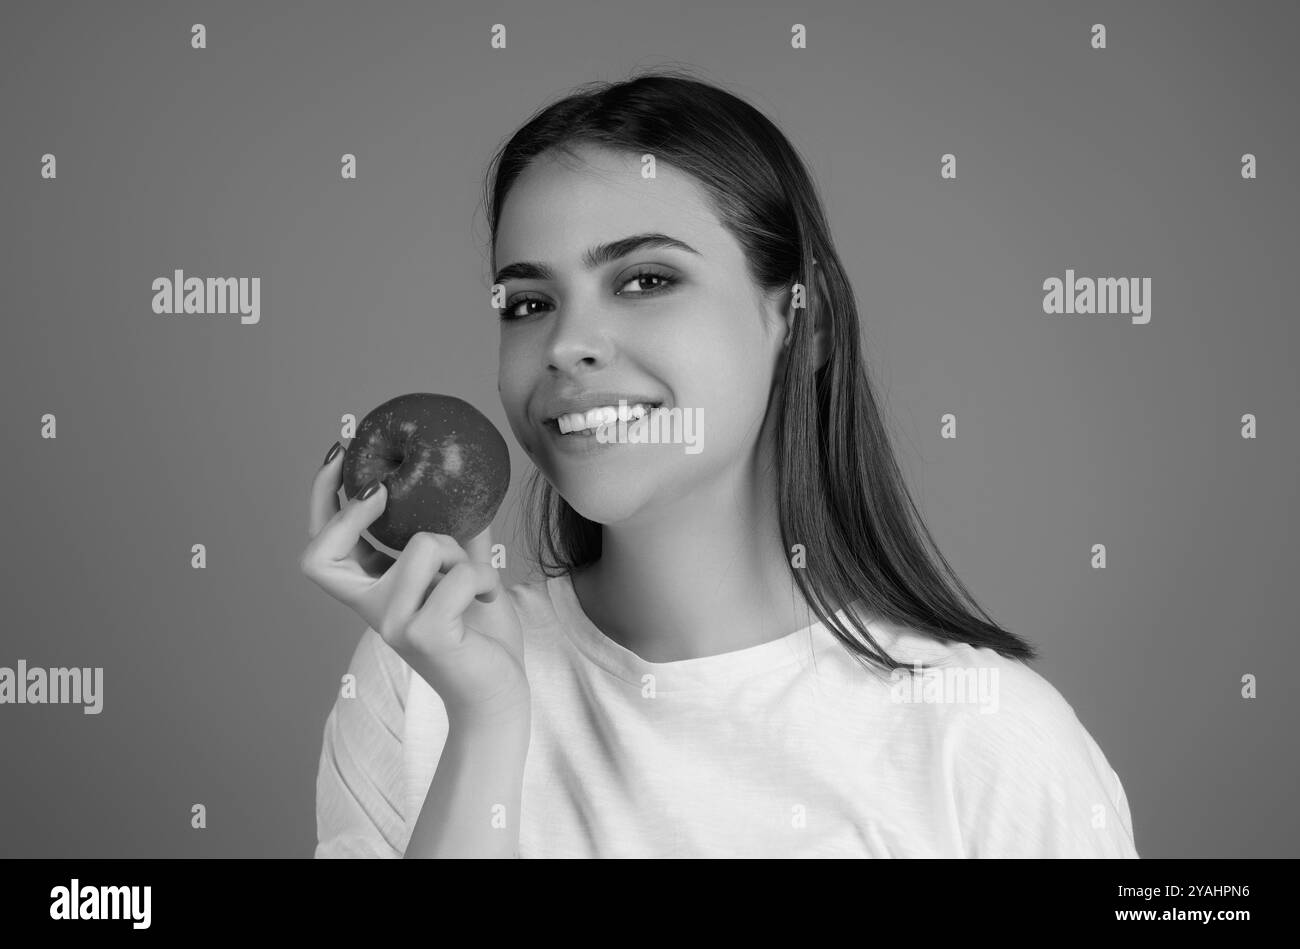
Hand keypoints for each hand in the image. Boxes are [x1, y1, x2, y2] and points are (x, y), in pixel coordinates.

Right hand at [300, 443, 528, 725]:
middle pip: (322, 554)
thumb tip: (464, 485)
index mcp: (374, 594)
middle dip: (348, 513)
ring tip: (475, 580)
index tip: (340, 458)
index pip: (322, 550)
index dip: (321, 503)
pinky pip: (459, 574)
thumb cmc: (482, 638)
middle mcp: (373, 611)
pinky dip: (485, 577)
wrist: (499, 695)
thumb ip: (457, 538)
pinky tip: (491, 599)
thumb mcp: (466, 576)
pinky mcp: (424, 634)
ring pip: (422, 545)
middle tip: (383, 490)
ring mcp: (393, 624)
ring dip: (459, 553)